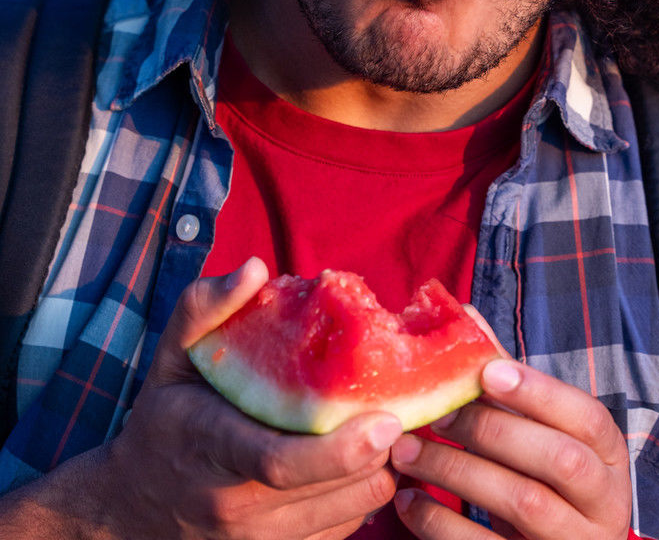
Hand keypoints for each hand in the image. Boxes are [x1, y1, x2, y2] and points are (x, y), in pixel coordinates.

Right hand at [101, 257, 400, 538]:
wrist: (133, 507)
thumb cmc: (164, 417)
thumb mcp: (171, 355)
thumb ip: (205, 306)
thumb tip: (255, 267)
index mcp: (210, 445)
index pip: (278, 461)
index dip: (340, 448)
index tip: (387, 419)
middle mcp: (234, 505)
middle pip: (331, 487)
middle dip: (379, 448)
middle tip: (403, 404)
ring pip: (351, 511)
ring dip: (379, 468)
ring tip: (384, 425)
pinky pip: (346, 530)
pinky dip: (364, 493)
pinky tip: (360, 456)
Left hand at [390, 351, 631, 539]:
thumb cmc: (539, 479)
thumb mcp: (537, 433)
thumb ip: (507, 380)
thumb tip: (465, 314)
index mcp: (608, 457)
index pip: (588, 418)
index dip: (540, 392)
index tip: (487, 372)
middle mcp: (603, 503)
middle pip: (558, 459)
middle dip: (491, 430)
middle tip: (435, 413)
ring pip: (522, 502)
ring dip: (456, 471)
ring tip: (406, 452)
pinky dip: (441, 524)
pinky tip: (407, 501)